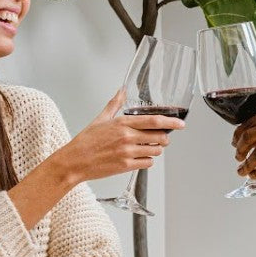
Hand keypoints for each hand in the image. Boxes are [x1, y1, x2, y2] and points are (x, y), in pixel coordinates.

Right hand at [64, 90, 184, 182]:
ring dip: (155, 150)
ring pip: (156, 151)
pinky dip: (147, 161)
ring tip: (146, 148)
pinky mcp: (126, 166)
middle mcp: (127, 137)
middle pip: (159, 137)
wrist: (74, 162)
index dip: (171, 122)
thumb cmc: (86, 141)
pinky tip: (139, 158)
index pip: (154, 121)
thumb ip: (114, 104)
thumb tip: (122, 90)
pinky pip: (148, 163)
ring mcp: (127, 152)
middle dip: (165, 138)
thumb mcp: (100, 119)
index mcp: (122, 123)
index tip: (181, 124)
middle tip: (162, 138)